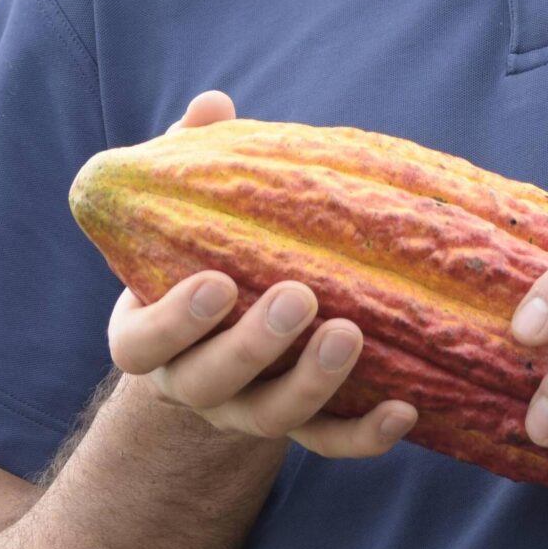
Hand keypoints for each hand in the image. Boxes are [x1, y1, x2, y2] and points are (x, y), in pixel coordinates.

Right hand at [104, 91, 418, 461]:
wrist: (221, 338)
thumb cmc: (204, 249)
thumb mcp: (187, 211)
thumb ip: (191, 159)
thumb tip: (212, 106)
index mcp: (149, 338)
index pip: (142, 344)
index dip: (174, 321)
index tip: (216, 281)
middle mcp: (193, 384)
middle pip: (212, 381)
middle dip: (255, 344)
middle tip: (299, 296)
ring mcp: (245, 413)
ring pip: (272, 417)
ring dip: (313, 382)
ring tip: (352, 333)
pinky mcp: (298, 429)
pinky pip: (329, 442)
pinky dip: (364, 435)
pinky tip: (405, 409)